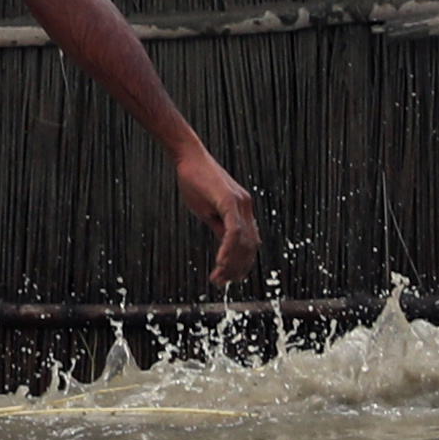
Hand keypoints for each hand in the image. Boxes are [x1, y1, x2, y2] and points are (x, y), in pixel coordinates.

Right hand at [180, 151, 261, 288]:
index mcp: (243, 209)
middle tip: (221, 282)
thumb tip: (226, 247)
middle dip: (237, 268)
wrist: (188, 157)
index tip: (229, 278)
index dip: (242, 263)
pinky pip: (234, 231)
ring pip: (244, 242)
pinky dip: (229, 249)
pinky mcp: (229, 200)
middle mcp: (246, 207)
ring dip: (232, 264)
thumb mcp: (208, 209)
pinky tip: (220, 262)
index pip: (249, 242)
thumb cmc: (195, 180)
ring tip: (218, 278)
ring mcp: (240, 203)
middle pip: (250, 246)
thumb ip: (220, 226)